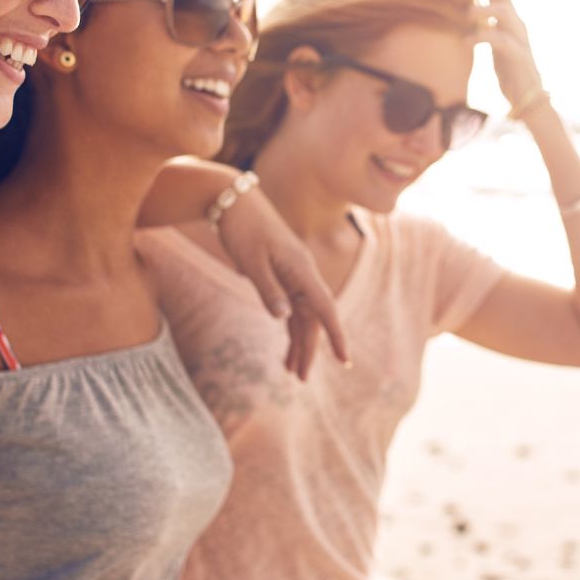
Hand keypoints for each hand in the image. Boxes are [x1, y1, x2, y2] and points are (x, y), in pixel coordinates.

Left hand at [216, 190, 350, 379]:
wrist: (234, 199)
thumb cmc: (242, 228)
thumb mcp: (251, 262)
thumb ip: (268, 291)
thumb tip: (284, 318)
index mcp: (301, 270)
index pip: (325, 309)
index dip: (336, 336)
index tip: (345, 360)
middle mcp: (303, 274)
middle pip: (312, 318)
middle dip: (308, 350)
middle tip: (301, 380)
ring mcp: (293, 274)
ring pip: (302, 315)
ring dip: (298, 342)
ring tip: (291, 372)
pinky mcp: (282, 274)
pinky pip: (290, 306)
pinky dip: (288, 327)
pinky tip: (284, 346)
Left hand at [465, 0, 542, 107]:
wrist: (529, 98)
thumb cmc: (509, 71)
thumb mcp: (495, 44)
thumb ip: (487, 27)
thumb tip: (468, 13)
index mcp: (512, 21)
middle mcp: (518, 25)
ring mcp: (520, 39)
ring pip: (503, 12)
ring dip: (481, 9)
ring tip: (465, 16)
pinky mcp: (518, 56)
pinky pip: (500, 40)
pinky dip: (481, 37)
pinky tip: (465, 42)